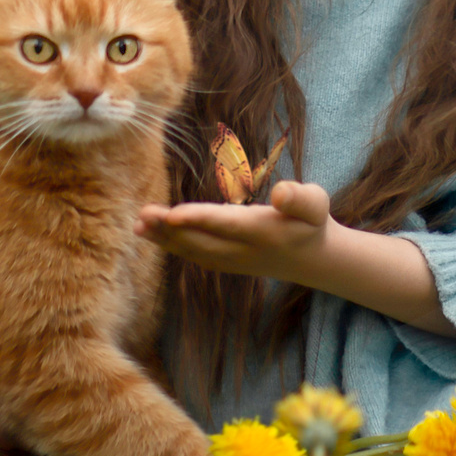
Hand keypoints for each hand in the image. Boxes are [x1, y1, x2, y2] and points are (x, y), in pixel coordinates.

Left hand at [135, 179, 334, 284]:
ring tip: (139, 225)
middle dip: (170, 230)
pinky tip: (151, 235)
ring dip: (165, 239)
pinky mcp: (225, 262)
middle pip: (202, 241)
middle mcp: (243, 251)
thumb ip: (301, 198)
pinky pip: (193, 254)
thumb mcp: (316, 204)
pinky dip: (171, 245)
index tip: (172, 214)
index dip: (199, 219)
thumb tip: (281, 193)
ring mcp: (232, 260)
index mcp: (264, 232)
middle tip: (143, 215)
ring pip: (193, 250)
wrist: (313, 259)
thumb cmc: (311, 222)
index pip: (227, 225)